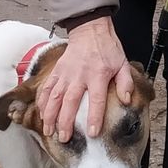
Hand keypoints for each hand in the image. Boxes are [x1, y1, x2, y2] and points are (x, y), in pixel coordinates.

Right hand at [38, 17, 133, 143]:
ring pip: (55, 96)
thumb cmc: (107, 49)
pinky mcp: (57, 70)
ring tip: (48, 130)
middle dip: (65, 121)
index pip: (96, 100)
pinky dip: (42, 101)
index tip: (91, 133)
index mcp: (98, 75)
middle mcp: (79, 75)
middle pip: (70, 101)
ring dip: (50, 115)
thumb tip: (126, 101)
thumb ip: (125, 83)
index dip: (94, 117)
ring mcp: (65, 73)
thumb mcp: (122, 64)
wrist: (90, 30)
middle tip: (63, 138)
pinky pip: (47, 88)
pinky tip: (41, 114)